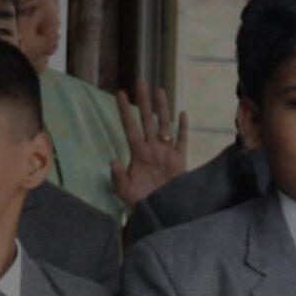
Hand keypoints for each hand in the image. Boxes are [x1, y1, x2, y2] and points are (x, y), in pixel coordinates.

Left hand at [110, 87, 190, 207]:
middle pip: (147, 120)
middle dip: (143, 101)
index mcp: (137, 153)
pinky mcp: (180, 161)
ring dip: (162, 108)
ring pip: (164, 125)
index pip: (129, 126)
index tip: (119, 92)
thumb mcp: (124, 191)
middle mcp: (151, 148)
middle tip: (140, 82)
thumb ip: (118, 176)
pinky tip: (182, 113)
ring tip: (160, 90)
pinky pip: (182, 141)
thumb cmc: (141, 203)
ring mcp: (166, 153)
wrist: (162, 213)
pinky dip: (183, 128)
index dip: (124, 110)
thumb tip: (112, 160)